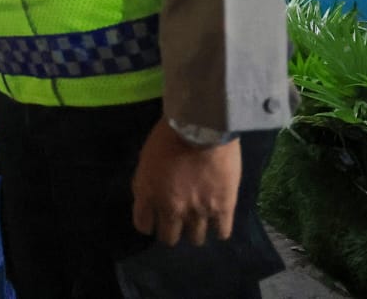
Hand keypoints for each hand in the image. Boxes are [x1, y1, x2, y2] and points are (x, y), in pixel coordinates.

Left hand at [131, 118, 241, 245]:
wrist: (201, 127)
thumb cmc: (169, 135)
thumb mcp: (145, 159)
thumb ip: (145, 183)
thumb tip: (147, 198)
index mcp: (148, 194)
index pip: (143, 225)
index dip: (149, 224)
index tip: (155, 219)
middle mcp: (171, 208)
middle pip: (169, 237)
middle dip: (171, 231)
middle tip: (178, 222)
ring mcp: (197, 211)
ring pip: (195, 239)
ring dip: (195, 231)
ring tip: (199, 220)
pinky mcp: (223, 208)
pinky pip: (222, 232)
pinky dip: (219, 229)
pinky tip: (218, 221)